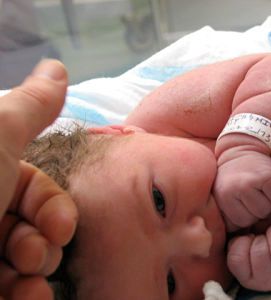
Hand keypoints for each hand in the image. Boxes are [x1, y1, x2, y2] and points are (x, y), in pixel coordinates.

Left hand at [0, 59, 77, 298]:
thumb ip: (29, 108)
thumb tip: (58, 66)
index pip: (32, 190)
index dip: (53, 206)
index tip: (62, 225)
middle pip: (33, 225)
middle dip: (46, 239)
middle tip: (34, 252)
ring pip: (27, 260)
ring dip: (38, 268)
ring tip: (28, 277)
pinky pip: (15, 290)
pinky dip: (28, 295)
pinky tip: (27, 296)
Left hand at [214, 149, 270, 230]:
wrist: (242, 150)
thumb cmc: (236, 181)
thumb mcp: (227, 201)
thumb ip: (234, 220)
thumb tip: (254, 242)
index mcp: (222, 196)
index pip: (241, 224)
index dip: (247, 215)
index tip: (243, 201)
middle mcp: (233, 189)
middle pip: (256, 217)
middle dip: (258, 209)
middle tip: (254, 193)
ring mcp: (250, 182)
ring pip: (269, 209)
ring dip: (269, 201)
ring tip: (261, 189)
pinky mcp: (267, 176)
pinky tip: (270, 183)